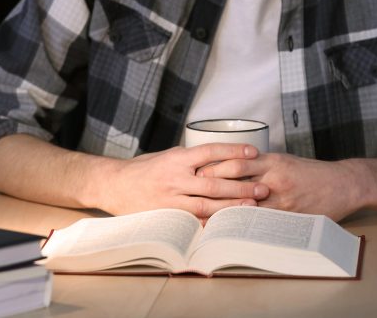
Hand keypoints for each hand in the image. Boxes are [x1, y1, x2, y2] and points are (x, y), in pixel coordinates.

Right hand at [98, 144, 267, 217]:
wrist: (115, 184)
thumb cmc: (143, 169)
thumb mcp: (166, 155)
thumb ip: (190, 159)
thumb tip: (218, 158)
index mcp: (177, 159)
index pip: (210, 151)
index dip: (233, 151)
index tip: (253, 152)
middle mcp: (175, 178)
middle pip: (214, 182)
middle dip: (241, 186)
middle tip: (262, 188)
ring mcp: (171, 199)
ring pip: (207, 205)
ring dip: (231, 207)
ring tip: (252, 207)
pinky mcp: (167, 216)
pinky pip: (194, 222)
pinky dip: (213, 224)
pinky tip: (229, 226)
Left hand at [197, 152, 365, 220]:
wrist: (343, 184)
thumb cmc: (311, 173)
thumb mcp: (284, 161)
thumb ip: (260, 165)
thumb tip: (231, 168)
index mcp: (270, 160)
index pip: (235, 161)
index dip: (214, 168)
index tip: (196, 174)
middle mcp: (273, 175)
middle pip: (235, 179)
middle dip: (213, 188)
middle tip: (192, 195)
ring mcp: (281, 196)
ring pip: (245, 202)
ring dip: (224, 210)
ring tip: (205, 216)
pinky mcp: (289, 214)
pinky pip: (262, 221)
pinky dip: (245, 225)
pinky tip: (232, 232)